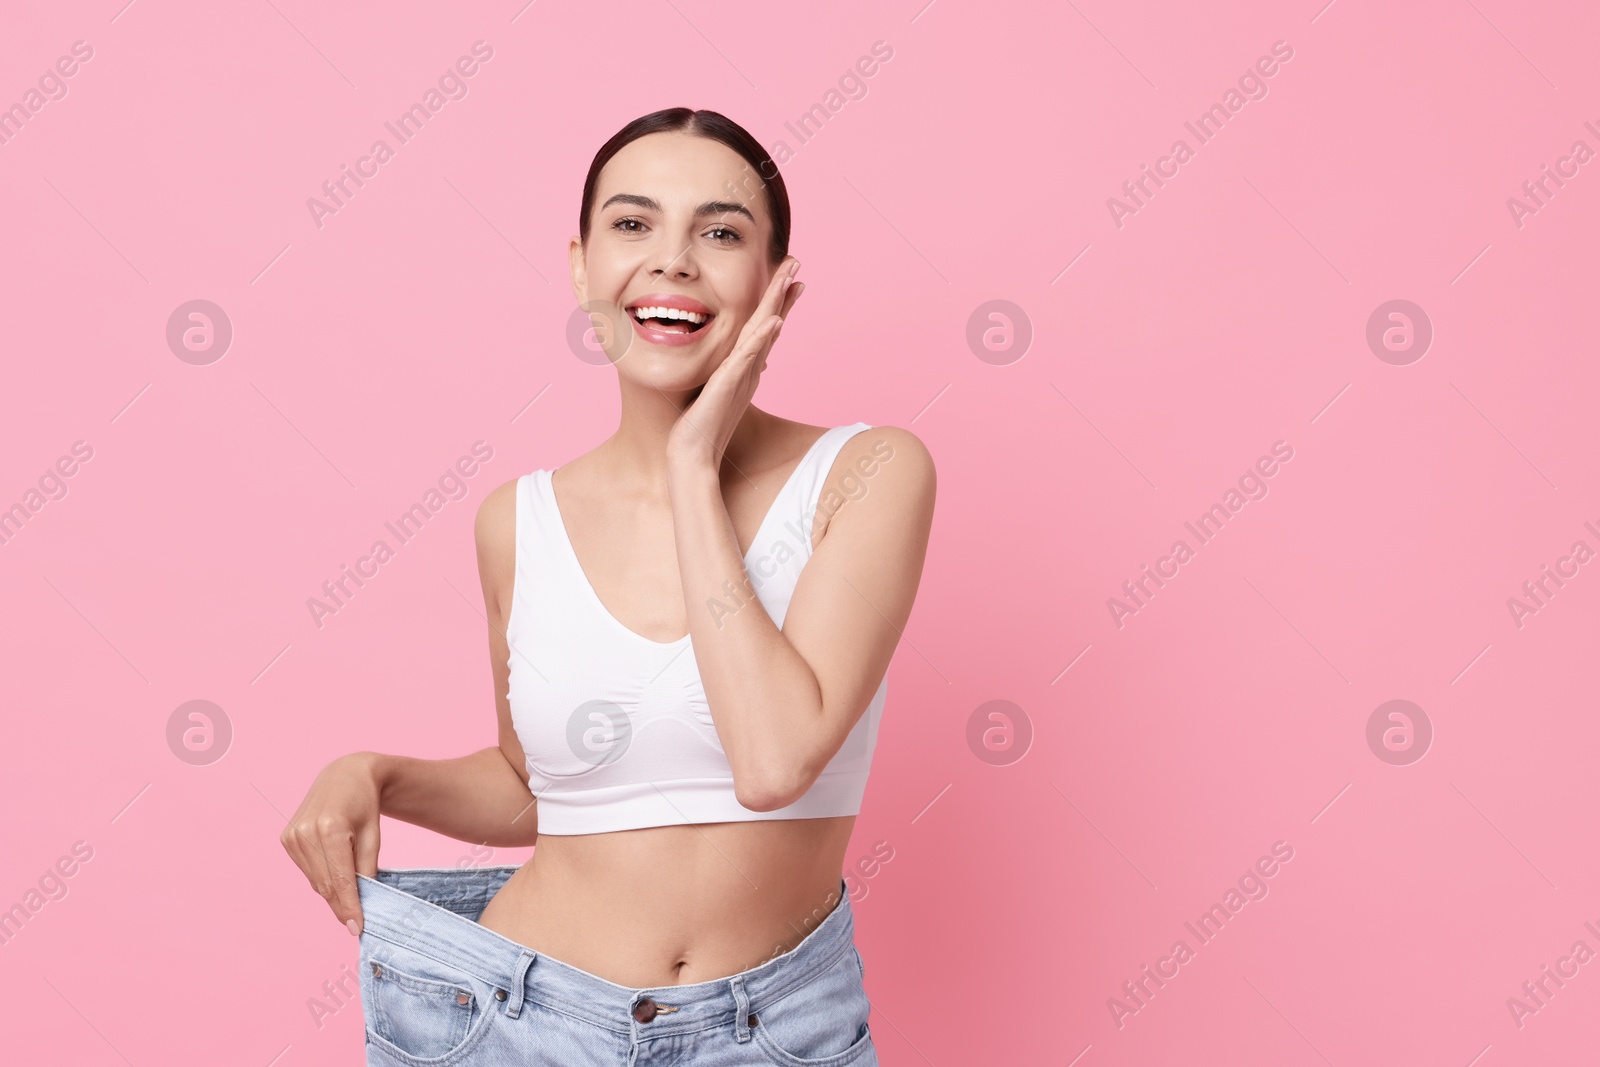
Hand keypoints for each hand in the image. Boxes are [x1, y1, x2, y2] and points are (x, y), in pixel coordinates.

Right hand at [280, 752, 382, 935]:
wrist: (344, 775)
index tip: (357, 928)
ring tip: (349, 897)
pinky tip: (334, 873)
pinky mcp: (286, 838)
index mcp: (330, 828)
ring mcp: (292, 835)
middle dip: (341, 906)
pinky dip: (321, 878)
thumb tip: (361, 903)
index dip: (349, 907)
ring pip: (314, 880)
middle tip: (356, 923)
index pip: (340, 879)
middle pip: (325, 884)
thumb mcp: (374, 835)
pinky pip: (307, 870)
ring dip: (331, 893)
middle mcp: (306, 832)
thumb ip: (367, 868)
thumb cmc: (365, 804)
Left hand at [667, 256, 805, 468]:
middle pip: (771, 322)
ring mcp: (742, 375)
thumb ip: (720, 373)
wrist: (693, 453)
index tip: (790, 279)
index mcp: (743, 367)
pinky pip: (748, 356)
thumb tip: (724, 361)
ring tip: (791, 280)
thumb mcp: (711, 389)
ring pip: (764, 333)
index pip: (764, 328)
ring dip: (778, 305)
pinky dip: (762, 338)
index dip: (778, 302)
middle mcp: (748, 368)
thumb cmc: (698, 425)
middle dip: (783, 292)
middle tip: (796, 264)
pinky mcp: (730, 383)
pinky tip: (774, 321)